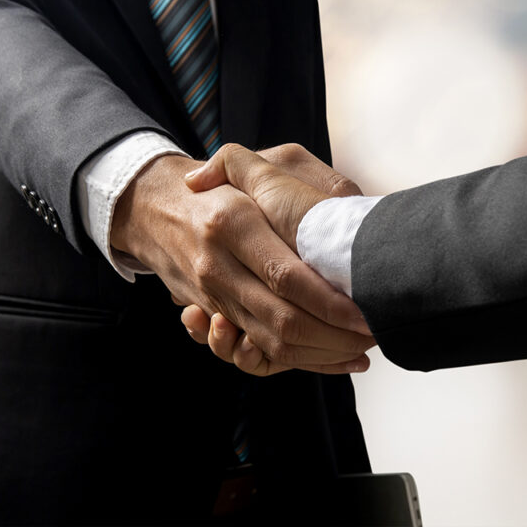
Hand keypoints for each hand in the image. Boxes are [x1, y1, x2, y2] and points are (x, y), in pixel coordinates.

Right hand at [111, 146, 372, 375]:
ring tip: (360, 349)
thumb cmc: (219, 187)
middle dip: (334, 336)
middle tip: (373, 333)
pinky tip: (333, 360)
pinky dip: (294, 362)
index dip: (329, 301)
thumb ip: (289, 171)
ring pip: (271, 344)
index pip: (287, 276)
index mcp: (232, 222)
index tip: (364, 310)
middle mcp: (217, 265)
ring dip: (321, 354)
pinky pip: (253, 355)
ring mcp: (211, 297)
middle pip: (282, 320)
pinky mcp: (215, 317)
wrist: (153, 209)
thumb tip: (337, 197)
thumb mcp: (249, 164)